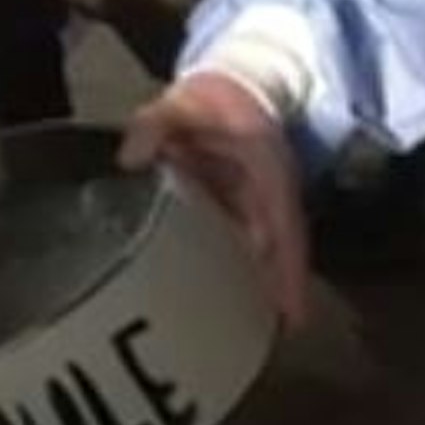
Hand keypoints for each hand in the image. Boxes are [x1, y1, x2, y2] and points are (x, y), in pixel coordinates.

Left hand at [119, 71, 312, 329]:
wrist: (230, 86)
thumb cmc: (211, 99)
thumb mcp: (181, 105)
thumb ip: (155, 125)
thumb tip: (129, 156)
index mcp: (266, 171)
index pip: (284, 226)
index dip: (288, 270)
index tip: (294, 314)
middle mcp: (269, 195)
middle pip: (278, 252)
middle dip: (275, 293)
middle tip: (270, 338)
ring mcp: (257, 205)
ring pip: (263, 253)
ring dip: (259, 288)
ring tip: (248, 334)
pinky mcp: (241, 209)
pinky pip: (243, 245)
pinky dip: (239, 272)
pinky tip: (222, 301)